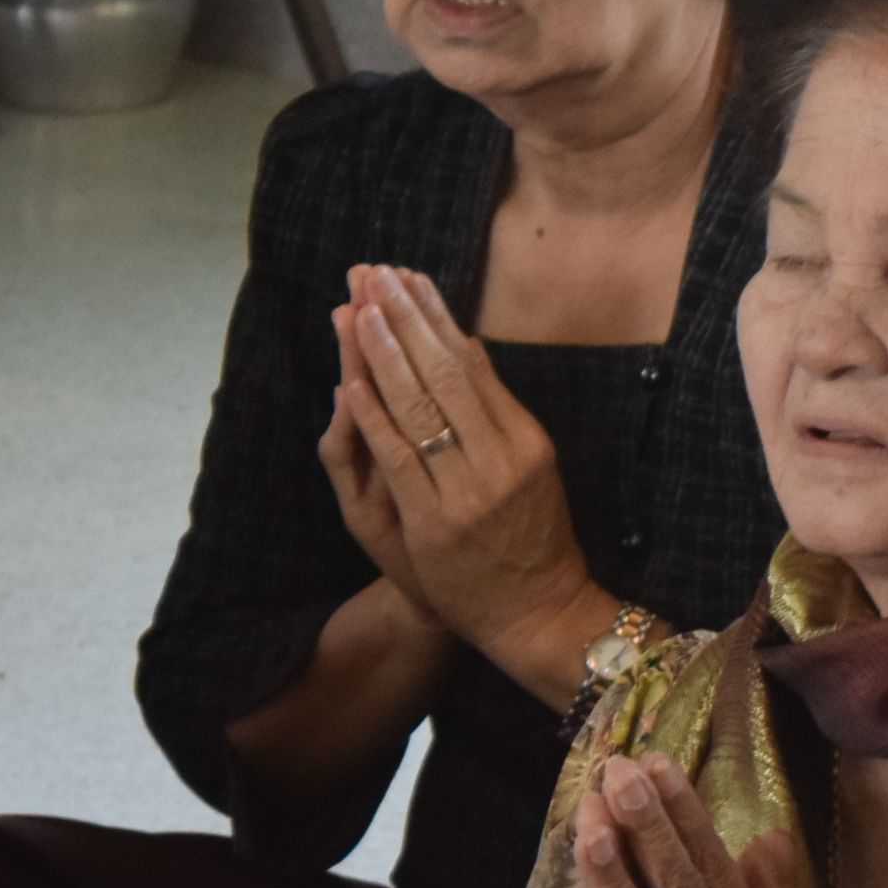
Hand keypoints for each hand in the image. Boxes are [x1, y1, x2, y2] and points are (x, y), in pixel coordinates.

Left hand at [331, 267, 596, 670]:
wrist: (535, 614)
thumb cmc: (530, 537)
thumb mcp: (531, 467)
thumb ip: (498, 409)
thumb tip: (467, 343)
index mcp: (526, 439)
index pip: (473, 362)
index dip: (436, 315)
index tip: (407, 276)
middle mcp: (502, 458)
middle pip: (444, 372)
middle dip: (404, 318)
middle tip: (373, 273)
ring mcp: (468, 492)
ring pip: (419, 407)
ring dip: (383, 354)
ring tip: (356, 309)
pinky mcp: (435, 523)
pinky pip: (398, 459)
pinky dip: (373, 418)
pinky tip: (351, 382)